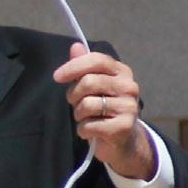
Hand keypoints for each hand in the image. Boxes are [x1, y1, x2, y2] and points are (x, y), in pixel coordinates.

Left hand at [56, 43, 159, 180]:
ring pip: (86, 105)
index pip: (96, 60)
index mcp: (122, 72)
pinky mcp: (123, 127)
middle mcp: (129, 87)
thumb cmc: (104, 110)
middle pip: (88, 82)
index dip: (74, 66)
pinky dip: (83, 130)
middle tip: (75, 103)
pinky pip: (89, 125)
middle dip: (73, 95)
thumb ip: (84, 67)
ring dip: (79, 115)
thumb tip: (75, 46)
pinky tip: (91, 131)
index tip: (57, 77)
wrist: (123, 141)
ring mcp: (128, 107)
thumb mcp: (93, 86)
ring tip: (86, 118)